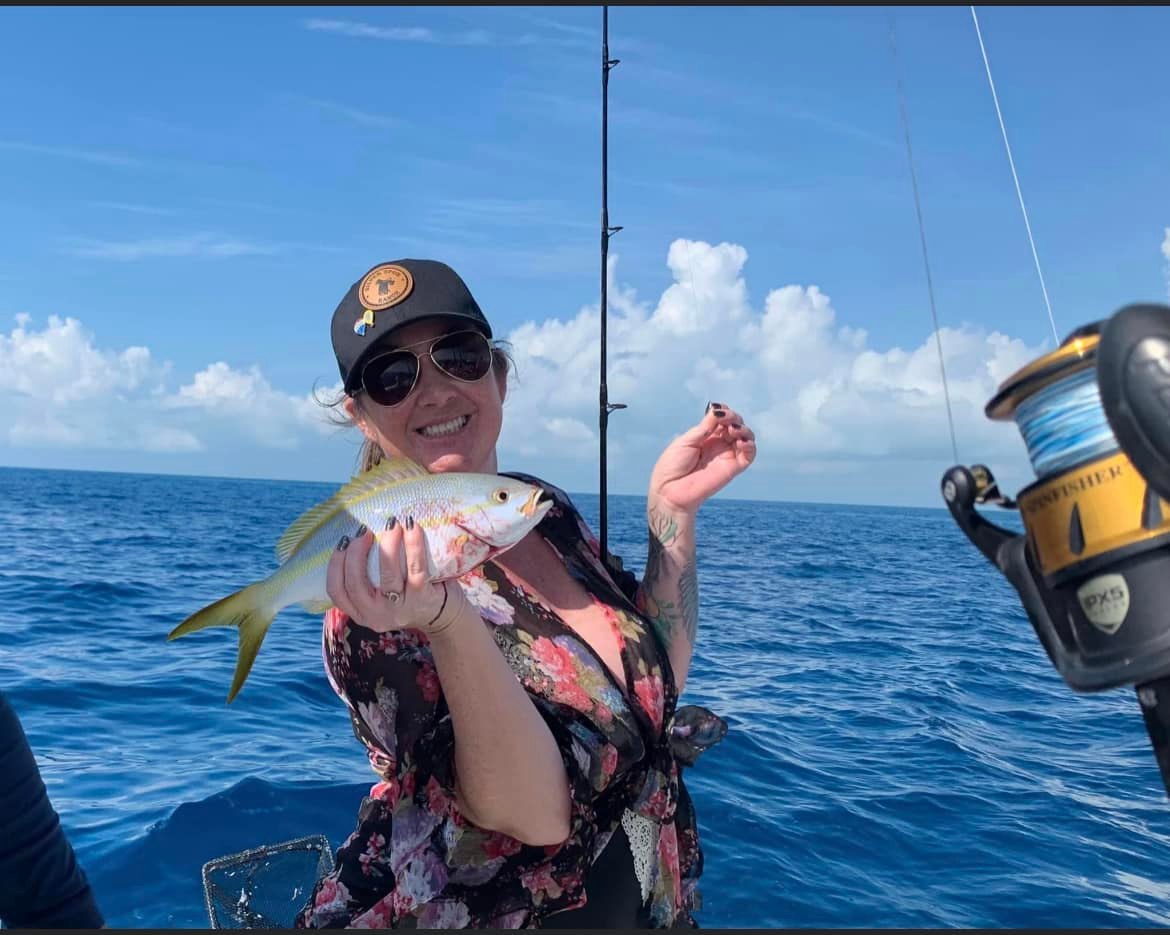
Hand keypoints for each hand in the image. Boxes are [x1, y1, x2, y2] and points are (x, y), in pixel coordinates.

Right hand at [327, 517, 466, 635]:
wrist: (443, 614)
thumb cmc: (407, 595)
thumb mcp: (379, 596)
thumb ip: (365, 578)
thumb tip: (355, 536)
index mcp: (361, 612)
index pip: (336, 591)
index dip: (335, 563)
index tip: (343, 541)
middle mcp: (377, 615)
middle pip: (356, 583)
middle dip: (356, 552)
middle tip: (364, 531)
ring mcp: (399, 608)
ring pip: (387, 575)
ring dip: (387, 545)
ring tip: (391, 525)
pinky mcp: (422, 598)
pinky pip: (415, 568)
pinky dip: (413, 544)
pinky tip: (412, 527)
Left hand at [648, 402, 756, 514]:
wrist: (670, 490)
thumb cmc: (672, 466)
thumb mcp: (686, 441)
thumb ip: (704, 428)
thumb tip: (717, 411)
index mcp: (706, 437)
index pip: (722, 419)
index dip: (724, 412)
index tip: (717, 409)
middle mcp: (718, 445)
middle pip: (735, 425)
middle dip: (733, 417)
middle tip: (725, 418)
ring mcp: (726, 456)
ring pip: (746, 437)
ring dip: (743, 429)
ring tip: (732, 430)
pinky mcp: (733, 469)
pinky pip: (749, 455)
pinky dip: (750, 445)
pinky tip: (741, 441)